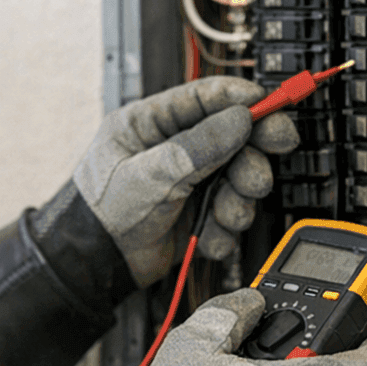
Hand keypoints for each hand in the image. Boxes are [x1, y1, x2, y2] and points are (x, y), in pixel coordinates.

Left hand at [74, 77, 298, 286]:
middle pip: (232, 137)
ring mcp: (187, 183)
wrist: (93, 267)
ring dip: (238, 197)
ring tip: (227, 211)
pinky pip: (228, 215)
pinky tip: (206, 235)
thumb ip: (199, 146)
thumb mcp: (150, 173)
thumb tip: (240, 118)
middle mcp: (174, 150)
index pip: (204, 98)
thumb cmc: (100, 213)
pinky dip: (223, 229)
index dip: (241, 98)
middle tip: (272, 152)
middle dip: (253, 151)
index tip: (271, 102)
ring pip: (236, 179)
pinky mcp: (196, 215)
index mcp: (151, 124)